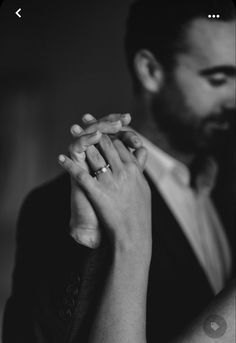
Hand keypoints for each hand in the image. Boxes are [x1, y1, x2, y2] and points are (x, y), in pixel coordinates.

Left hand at [59, 134, 151, 254]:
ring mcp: (109, 181)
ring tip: (74, 142)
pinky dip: (69, 165)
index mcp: (134, 169)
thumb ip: (139, 169)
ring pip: (93, 154)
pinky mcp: (97, 191)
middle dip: (94, 137)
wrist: (133, 236)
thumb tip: (138, 154)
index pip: (119, 144)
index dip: (108, 138)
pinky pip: (80, 173)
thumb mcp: (143, 188)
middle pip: (106, 144)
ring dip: (83, 146)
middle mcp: (123, 171)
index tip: (99, 137)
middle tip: (84, 132)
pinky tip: (61, 159)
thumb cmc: (139, 214)